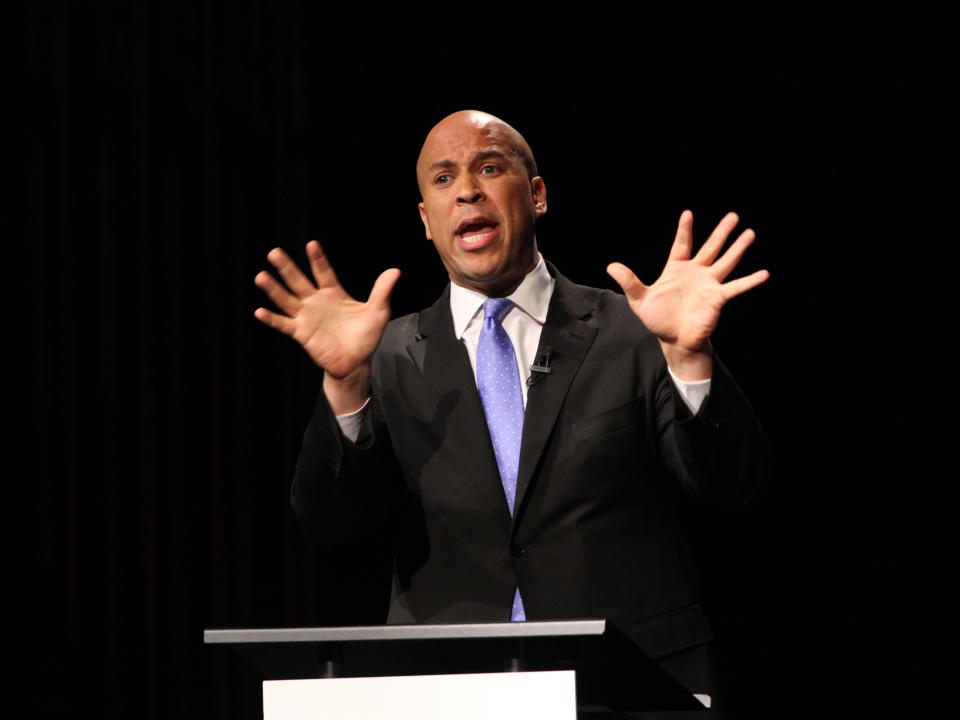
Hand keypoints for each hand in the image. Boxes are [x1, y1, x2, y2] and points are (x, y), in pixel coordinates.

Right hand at [254, 241, 399, 382]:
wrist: (356, 362)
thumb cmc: (366, 336)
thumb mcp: (378, 311)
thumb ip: (382, 291)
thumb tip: (395, 271)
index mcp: (334, 293)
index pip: (324, 272)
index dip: (318, 259)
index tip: (311, 244)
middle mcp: (316, 302)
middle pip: (298, 281)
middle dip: (287, 267)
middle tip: (274, 252)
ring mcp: (307, 317)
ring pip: (287, 299)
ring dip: (274, 289)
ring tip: (261, 276)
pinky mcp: (301, 333)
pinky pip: (284, 324)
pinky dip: (272, 318)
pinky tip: (260, 311)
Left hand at [606, 211, 768, 380]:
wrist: (674, 340)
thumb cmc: (658, 319)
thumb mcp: (639, 299)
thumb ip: (629, 281)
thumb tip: (611, 266)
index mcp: (676, 269)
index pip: (682, 244)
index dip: (685, 230)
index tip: (688, 213)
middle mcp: (696, 273)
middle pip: (710, 248)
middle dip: (721, 232)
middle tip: (733, 216)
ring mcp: (709, 284)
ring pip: (726, 262)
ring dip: (738, 248)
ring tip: (750, 233)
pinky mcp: (718, 298)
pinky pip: (736, 287)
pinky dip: (750, 281)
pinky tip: (764, 273)